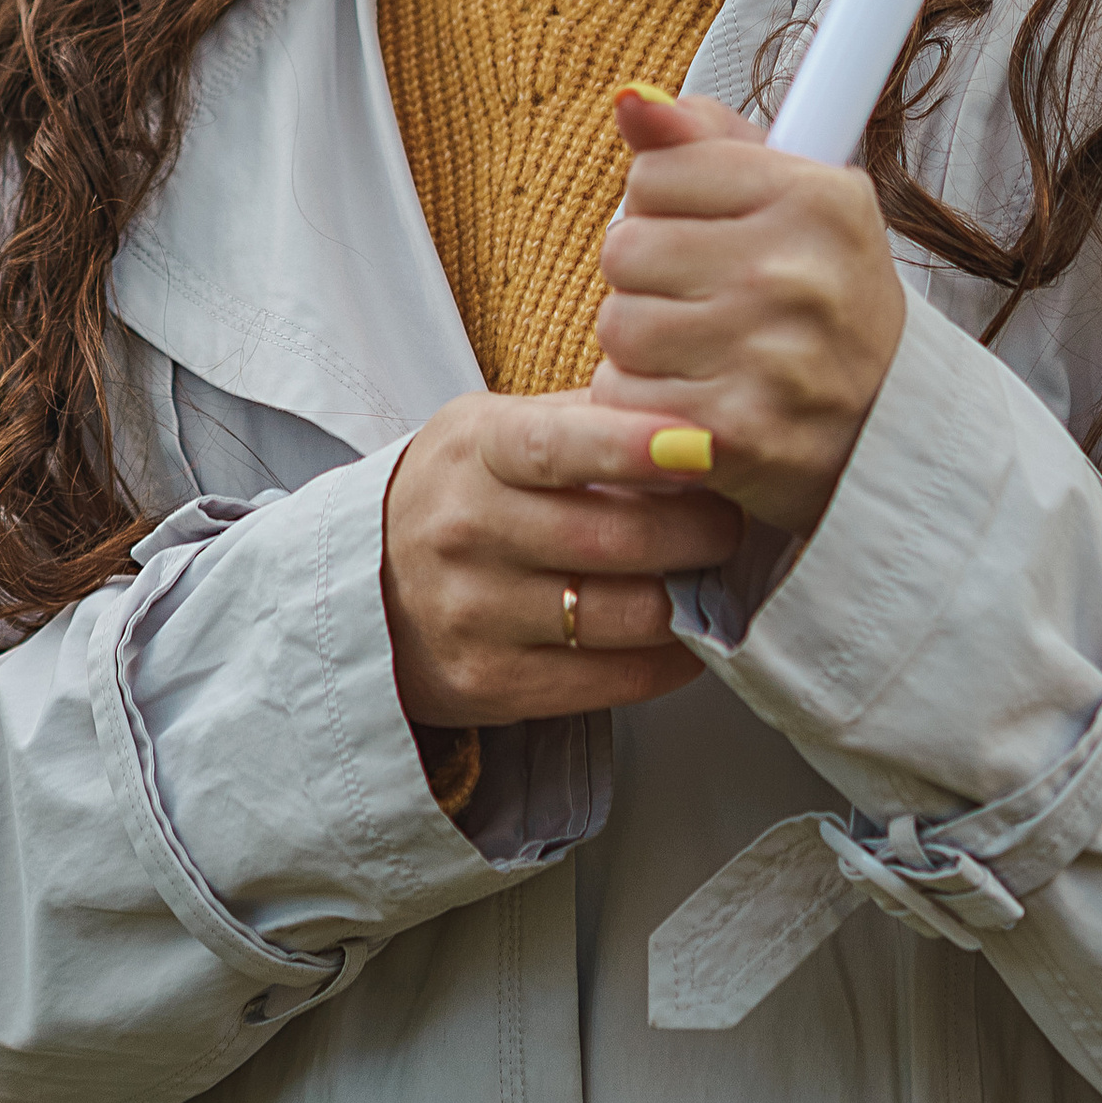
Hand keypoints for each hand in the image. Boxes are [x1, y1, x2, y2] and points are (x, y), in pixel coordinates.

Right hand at [380, 390, 743, 729]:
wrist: (366, 584)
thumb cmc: (460, 492)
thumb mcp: (493, 428)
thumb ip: (583, 420)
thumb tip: (690, 416)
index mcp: (475, 452)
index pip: (557, 447)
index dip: (632, 446)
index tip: (699, 444)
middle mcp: (467, 532)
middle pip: (612, 539)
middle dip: (698, 531)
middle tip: (736, 520)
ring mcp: (477, 616)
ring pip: (622, 616)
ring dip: (692, 598)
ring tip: (716, 576)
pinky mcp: (493, 686)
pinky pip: (613, 681)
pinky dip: (671, 659)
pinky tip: (688, 633)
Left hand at [591, 91, 903, 533]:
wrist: (888, 427)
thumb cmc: (826, 295)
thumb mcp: (794, 195)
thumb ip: (704, 139)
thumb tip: (630, 101)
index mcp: (815, 198)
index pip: (653, 173)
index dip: (664, 205)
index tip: (705, 233)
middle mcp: (795, 273)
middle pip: (624, 248)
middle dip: (645, 275)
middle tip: (699, 297)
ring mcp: (768, 357)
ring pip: (617, 325)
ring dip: (639, 342)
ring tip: (698, 348)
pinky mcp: (737, 433)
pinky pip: (623, 396)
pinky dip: (640, 401)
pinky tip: (691, 397)